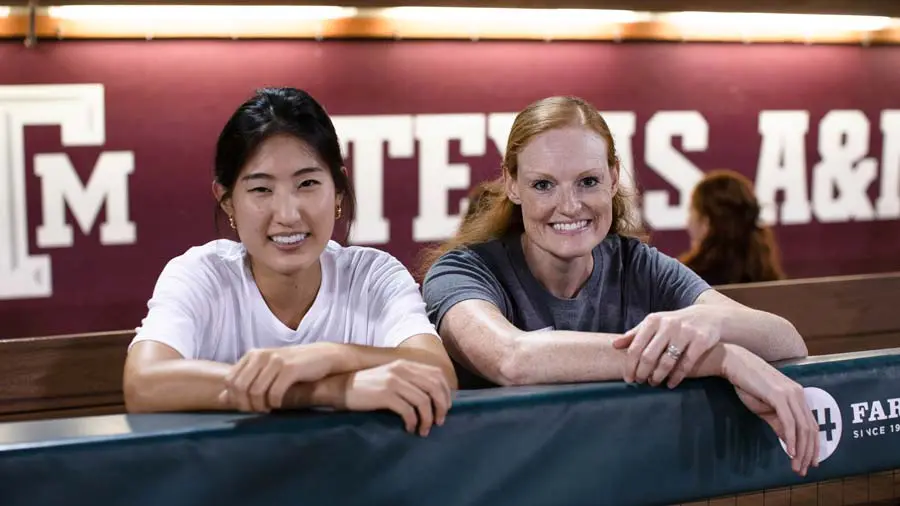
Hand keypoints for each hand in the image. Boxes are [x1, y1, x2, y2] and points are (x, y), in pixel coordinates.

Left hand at [221, 343, 337, 412]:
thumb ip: (245, 383)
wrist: (323, 356)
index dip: (235, 399)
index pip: (230, 381)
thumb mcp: (266, 372)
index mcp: (252, 355)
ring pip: (255, 392)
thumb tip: (221, 398)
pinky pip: (274, 392)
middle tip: (258, 412)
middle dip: (246, 405)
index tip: (247, 408)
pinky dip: (274, 403)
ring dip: (261, 406)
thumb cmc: (294, 367)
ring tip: (269, 409)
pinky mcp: (290, 368)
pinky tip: (279, 404)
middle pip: (240, 387)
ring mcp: (275, 360)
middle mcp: (261, 355)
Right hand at [339, 359, 451, 436]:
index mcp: (406, 365)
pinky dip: (413, 422)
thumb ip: (409, 381)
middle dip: (441, 407)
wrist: (340, 387)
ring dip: (427, 419)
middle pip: (434, 387)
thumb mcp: (391, 378)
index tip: (445, 408)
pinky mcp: (385, 394)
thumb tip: (432, 398)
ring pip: (423, 401)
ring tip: (424, 430)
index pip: (437, 375)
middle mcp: (402, 370)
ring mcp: (393, 381)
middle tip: (439, 422)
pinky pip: (408, 410)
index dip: (446, 392)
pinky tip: (409, 428)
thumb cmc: (367, 387)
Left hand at [613, 306, 721, 387]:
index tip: (628, 378)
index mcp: (653, 320)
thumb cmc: (675, 323)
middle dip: (642, 373)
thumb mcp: (655, 323)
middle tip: (640, 382)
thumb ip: (635, 334)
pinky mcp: (701, 341)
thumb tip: (614, 345)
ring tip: (654, 383)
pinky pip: (685, 364)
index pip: (635, 347)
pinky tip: (671, 384)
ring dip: (658, 376)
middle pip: (649, 356)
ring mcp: (685, 332)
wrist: (708, 317)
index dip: (630, 365)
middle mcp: (668, 325)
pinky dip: (676, 377)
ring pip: (666, 361)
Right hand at [723, 345, 819, 476]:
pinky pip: (789, 422)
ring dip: (800, 450)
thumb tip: (788, 442)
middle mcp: (799, 395)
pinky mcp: (779, 396)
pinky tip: (789, 452)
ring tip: (796, 466)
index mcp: (798, 397)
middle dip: (808, 453)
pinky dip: (790, 439)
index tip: (809, 463)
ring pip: (802, 428)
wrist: (735, 364)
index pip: (811, 426)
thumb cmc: (748, 384)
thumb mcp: (765, 408)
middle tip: (802, 470)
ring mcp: (790, 394)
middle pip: (810, 430)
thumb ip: (778, 423)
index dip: (813, 447)